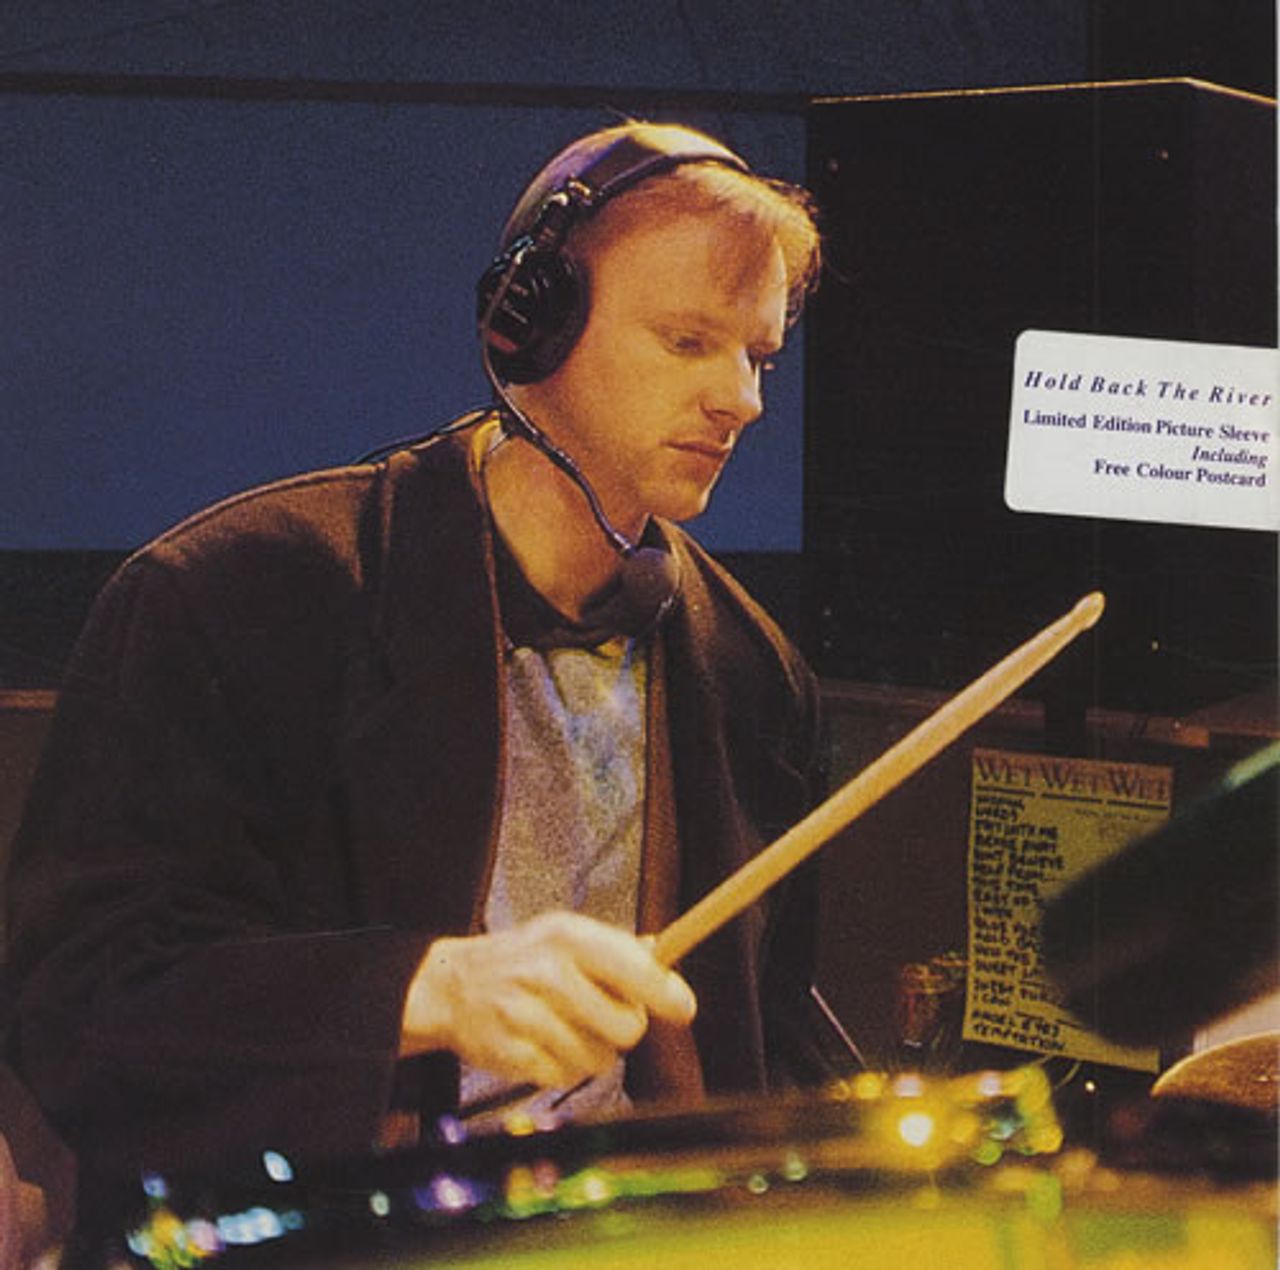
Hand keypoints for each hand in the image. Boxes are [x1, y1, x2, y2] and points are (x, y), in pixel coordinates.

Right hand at [400, 911, 695, 1090]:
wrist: (452, 985)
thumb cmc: (523, 958)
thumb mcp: (564, 934)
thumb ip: (615, 949)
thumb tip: (664, 958)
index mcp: (568, 936)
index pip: (633, 968)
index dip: (666, 992)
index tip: (683, 1007)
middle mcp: (548, 972)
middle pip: (627, 1026)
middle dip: (626, 1028)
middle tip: (604, 1016)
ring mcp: (527, 1015)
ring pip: (600, 1059)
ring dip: (593, 1051)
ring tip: (567, 1027)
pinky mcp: (512, 1054)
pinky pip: (566, 1076)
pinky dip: (564, 1067)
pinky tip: (545, 1043)